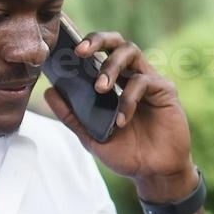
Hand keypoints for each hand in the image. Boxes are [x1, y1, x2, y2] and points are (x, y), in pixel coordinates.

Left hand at [41, 30, 196, 199]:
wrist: (154, 173)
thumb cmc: (126, 154)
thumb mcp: (92, 137)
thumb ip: (71, 115)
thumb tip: (48, 92)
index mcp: (115, 83)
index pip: (100, 53)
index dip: (84, 43)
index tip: (65, 46)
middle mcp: (132, 76)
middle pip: (117, 41)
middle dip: (98, 40)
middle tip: (80, 51)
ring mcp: (149, 81)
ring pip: (131, 52)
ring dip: (112, 65)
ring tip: (100, 87)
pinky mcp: (165, 90)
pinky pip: (143, 82)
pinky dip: (128, 98)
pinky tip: (122, 120)